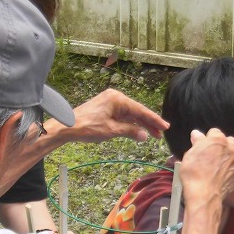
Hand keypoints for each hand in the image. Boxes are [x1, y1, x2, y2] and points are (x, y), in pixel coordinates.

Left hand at [43, 88, 167, 144]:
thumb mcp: (112, 130)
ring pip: (130, 115)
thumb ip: (130, 131)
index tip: (165, 126)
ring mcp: (110, 103)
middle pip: (137, 112)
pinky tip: (138, 132)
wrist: (68, 126)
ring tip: (153, 135)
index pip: (140, 110)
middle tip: (160, 133)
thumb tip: (144, 135)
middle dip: (149, 123)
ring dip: (140, 125)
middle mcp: (115, 98)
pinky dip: (130, 125)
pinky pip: (122, 117)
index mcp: (117, 99)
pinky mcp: (106, 109)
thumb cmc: (87, 126)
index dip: (154, 120)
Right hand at [178, 128, 233, 205]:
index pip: (214, 132)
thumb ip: (197, 142)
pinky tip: (221, 176)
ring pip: (233, 154)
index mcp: (218, 139)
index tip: (202, 147)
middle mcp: (231, 148)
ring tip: (215, 168)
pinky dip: (230, 170)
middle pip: (227, 141)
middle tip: (210, 156)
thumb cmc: (194, 174)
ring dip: (226, 158)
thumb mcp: (190, 154)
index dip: (207, 140)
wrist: (204, 195)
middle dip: (221, 146)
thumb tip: (197, 134)